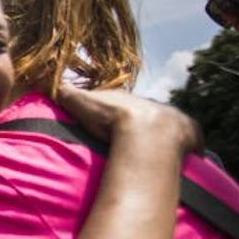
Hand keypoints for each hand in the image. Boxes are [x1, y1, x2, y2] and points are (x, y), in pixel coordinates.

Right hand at [59, 86, 202, 153]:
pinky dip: (188, 145)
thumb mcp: (81, 102)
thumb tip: (49, 82)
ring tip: (155, 151)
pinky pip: (190, 138)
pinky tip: (184, 156)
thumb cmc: (111, 117)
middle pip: (144, 113)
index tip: (110, 121)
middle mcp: (150, 105)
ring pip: (167, 125)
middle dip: (140, 123)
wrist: (145, 130)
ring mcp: (171, 117)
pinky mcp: (188, 132)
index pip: (120, 103)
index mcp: (126, 99)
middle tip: (130, 139)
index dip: (115, 111)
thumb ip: (66, 93)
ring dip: (163, 135)